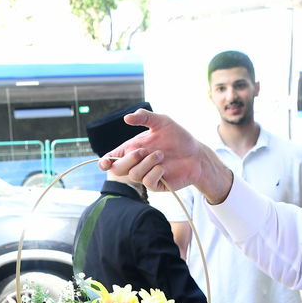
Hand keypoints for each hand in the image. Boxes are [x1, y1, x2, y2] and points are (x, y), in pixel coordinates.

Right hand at [103, 109, 233, 201]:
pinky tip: (164, 168)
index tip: (106, 162)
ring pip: (133, 175)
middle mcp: (136, 163)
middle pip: (117, 169)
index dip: (104, 162)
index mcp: (132, 149)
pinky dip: (155, 172)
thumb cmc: (178, 137)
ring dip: (147, 163)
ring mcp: (145, 175)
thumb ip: (145, 117)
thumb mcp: (162, 122)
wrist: (196, 154)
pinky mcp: (156, 185)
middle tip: (144, 150)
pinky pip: (147, 182)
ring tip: (162, 155)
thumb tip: (127, 117)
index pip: (111, 159)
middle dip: (129, 159)